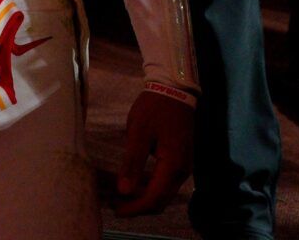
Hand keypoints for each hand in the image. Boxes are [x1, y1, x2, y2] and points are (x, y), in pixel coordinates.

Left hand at [113, 89, 193, 215]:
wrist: (175, 90)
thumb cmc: (154, 108)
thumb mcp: (139, 132)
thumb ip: (132, 163)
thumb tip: (124, 191)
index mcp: (172, 165)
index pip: (154, 197)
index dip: (134, 207)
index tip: (115, 209)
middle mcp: (182, 171)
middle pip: (160, 200)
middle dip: (138, 206)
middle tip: (115, 204)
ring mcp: (183, 166)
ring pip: (163, 193)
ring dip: (143, 198)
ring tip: (121, 195)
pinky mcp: (180, 161)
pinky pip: (165, 183)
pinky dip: (149, 188)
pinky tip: (134, 182)